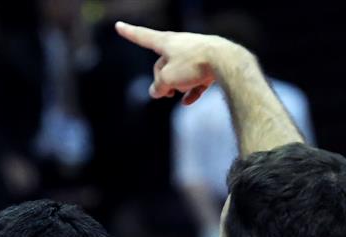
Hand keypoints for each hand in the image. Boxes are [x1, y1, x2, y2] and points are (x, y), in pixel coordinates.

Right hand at [115, 21, 245, 104]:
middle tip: (166, 93)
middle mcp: (180, 43)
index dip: (129, 33)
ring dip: (177, 86)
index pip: (142, 37)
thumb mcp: (167, 79)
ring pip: (178, 73)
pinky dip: (190, 90)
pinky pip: (194, 79)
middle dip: (161, 80)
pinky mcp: (208, 63)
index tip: (118, 25)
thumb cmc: (194, 65)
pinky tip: (189, 101)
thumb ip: (158, 86)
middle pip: (162, 65)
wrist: (226, 61)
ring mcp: (195, 52)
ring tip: (180, 94)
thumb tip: (159, 91)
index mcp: (166, 41)